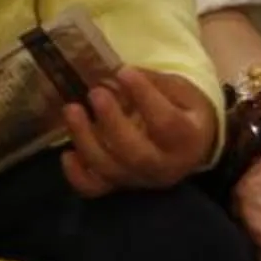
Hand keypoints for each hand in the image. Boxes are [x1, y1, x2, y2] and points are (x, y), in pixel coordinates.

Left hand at [60, 68, 219, 193]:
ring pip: (110, 170)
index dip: (145, 97)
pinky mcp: (119, 185)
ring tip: (72, 109)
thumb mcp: (181, 90)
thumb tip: (118, 74)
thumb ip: (153, 82)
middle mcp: (164, 166)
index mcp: (187, 139)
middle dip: (111, 123)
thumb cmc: (185, 111)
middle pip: (135, 154)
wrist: (192, 145)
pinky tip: (67, 153)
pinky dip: (76, 174)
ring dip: (86, 140)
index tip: (124, 72)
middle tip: (95, 93)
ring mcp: (140, 179)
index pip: (166, 123)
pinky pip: (94, 188)